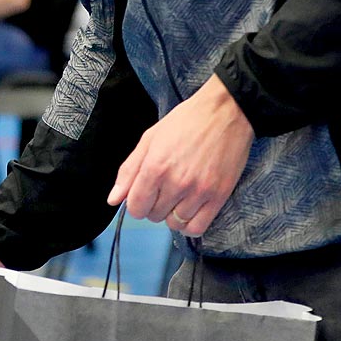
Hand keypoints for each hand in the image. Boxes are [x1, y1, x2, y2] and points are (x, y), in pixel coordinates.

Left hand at [107, 75, 253, 235]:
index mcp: (155, 167)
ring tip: (178, 196)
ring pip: (175, 223)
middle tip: (163, 190)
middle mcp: (176, 182)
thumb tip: (113, 199)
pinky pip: (197, 228)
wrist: (227, 112)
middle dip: (154, 206)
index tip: (143, 196)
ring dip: (172, 214)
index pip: (136, 207)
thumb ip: (129, 171)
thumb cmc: (188, 121)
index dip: (136, 204)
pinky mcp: (219, 196)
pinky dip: (190, 225)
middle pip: (154, 216)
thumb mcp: (150, 139)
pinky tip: (189, 209)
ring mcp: (199, 191)